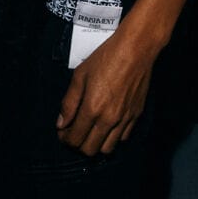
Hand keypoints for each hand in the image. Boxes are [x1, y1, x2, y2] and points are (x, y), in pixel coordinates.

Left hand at [56, 26, 155, 155]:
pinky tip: (107, 124)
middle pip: (89, 149)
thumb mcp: (80, 75)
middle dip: (78, 144)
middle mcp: (109, 118)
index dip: (65, 138)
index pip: (74, 139)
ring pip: (107, 148)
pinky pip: (122, 137)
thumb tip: (61, 123)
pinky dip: (112, 136)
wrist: (136, 48)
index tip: (63, 132)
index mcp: (92, 108)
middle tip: (74, 132)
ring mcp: (124, 118)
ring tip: (91, 130)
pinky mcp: (136, 115)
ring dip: (95, 144)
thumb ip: (69, 102)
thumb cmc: (108, 57)